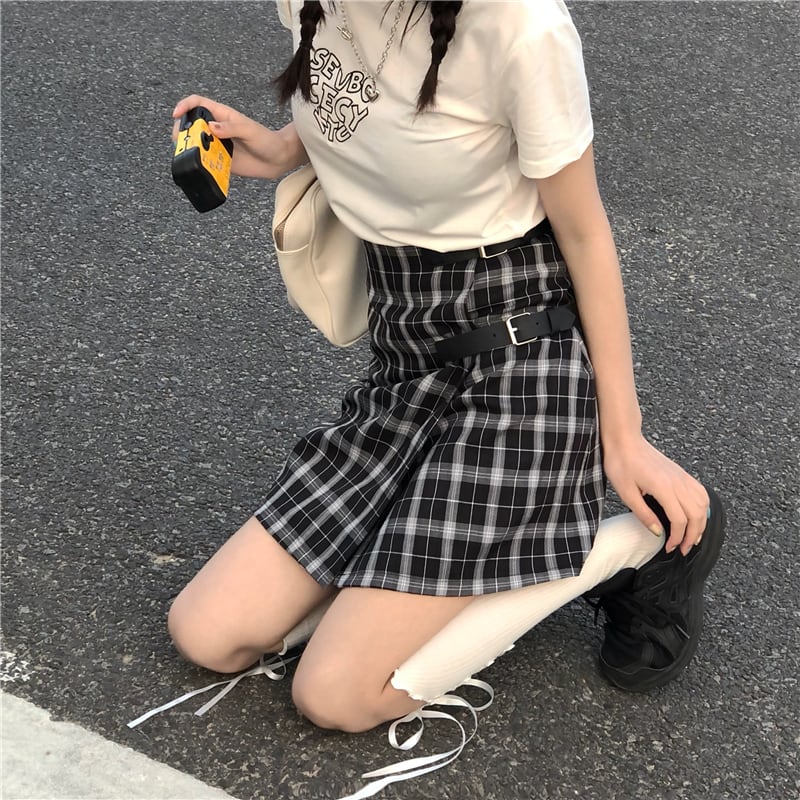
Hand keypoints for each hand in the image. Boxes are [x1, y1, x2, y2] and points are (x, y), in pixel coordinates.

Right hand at [171, 94, 298, 179]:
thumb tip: (211, 127)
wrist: (278, 160)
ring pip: (195, 143)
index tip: (176, 115)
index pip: (197, 103)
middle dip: (182, 130)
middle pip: (191, 124)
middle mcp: (216, 128)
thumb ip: (231, 128)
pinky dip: (198, 164)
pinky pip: (205, 161)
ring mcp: (218, 145)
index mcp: (222, 115)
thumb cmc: (267, 140)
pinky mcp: (221, 160)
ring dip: (188, 148)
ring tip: (188, 154)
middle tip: (181, 140)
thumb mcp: (250, 131)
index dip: (184, 106)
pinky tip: (198, 167)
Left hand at [603, 434, 709, 555]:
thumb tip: (658, 533)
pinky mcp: (681, 473)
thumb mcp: (626, 493)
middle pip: (697, 515)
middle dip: (693, 536)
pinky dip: (703, 507)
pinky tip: (697, 516)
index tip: (670, 548)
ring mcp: (682, 476)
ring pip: (703, 504)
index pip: (679, 520)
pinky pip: (701, 492)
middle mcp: (677, 482)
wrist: (625, 440)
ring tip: (693, 537)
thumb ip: (643, 514)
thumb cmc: (621, 463)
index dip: (677, 538)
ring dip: (701, 523)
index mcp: (663, 487)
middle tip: (684, 549)